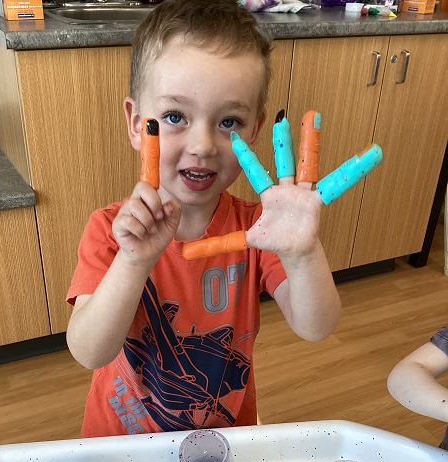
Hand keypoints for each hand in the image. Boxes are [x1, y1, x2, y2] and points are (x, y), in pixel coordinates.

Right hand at [112, 181, 180, 266]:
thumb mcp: (171, 224)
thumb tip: (168, 205)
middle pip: (140, 187)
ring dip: (147, 220)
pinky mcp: (118, 225)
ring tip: (151, 230)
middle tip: (158, 218)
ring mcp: (124, 213)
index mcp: (146, 200)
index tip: (162, 211)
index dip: (155, 196)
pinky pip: (128, 220)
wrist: (148, 255)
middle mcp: (134, 203)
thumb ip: (174, 211)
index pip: (146, 184)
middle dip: (154, 203)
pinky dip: (140, 230)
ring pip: (134, 204)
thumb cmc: (157, 237)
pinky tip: (142, 235)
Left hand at [182, 111, 381, 260]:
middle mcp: (286, 190)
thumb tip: (185, 251)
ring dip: (312, 144)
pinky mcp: (317, 202)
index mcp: (269, 195)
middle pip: (283, 160)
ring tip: (317, 118)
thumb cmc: (273, 243)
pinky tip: (369, 154)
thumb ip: (218, 243)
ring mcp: (303, 194)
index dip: (245, 155)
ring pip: (308, 164)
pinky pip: (336, 185)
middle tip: (282, 114)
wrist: (294, 254)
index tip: (233, 134)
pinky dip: (353, 171)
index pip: (255, 170)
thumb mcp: (244, 240)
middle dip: (283, 139)